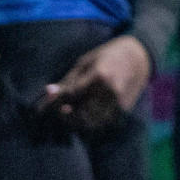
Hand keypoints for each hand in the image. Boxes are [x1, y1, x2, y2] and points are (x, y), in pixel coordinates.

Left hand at [36, 35, 150, 131]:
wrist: (139, 56)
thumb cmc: (108, 55)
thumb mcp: (86, 62)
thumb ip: (68, 80)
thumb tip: (48, 93)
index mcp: (99, 76)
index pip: (70, 96)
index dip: (53, 103)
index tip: (40, 108)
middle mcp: (110, 91)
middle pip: (79, 114)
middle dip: (63, 116)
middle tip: (55, 112)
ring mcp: (119, 102)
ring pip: (91, 123)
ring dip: (75, 123)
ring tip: (67, 116)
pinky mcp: (124, 109)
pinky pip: (102, 123)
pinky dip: (90, 124)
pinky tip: (83, 117)